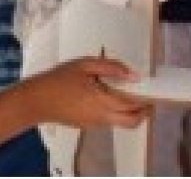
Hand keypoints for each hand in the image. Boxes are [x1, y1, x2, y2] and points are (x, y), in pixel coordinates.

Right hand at [21, 57, 148, 128]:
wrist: (35, 100)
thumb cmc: (59, 79)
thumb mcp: (85, 65)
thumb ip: (111, 68)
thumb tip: (134, 75)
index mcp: (102, 101)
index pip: (133, 108)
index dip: (147, 103)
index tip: (155, 93)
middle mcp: (101, 117)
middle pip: (131, 122)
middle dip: (143, 113)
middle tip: (148, 99)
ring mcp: (94, 124)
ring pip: (120, 123)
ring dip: (130, 112)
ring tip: (129, 93)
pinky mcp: (87, 125)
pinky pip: (108, 121)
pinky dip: (116, 112)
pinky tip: (109, 95)